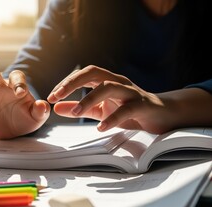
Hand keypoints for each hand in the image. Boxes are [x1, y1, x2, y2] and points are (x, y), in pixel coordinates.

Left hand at [47, 65, 175, 133]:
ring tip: (77, 112)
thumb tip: (56, 108)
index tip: (50, 96)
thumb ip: (80, 109)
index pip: (82, 75)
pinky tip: (100, 128)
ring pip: (109, 87)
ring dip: (90, 99)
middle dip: (72, 83)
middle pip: (93, 73)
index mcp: (106, 81)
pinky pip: (127, 109)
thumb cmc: (129, 110)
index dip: (65, 83)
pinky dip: (112, 118)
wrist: (161, 115)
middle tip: (55, 96)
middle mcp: (117, 82)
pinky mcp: (142, 105)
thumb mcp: (100, 110)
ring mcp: (131, 92)